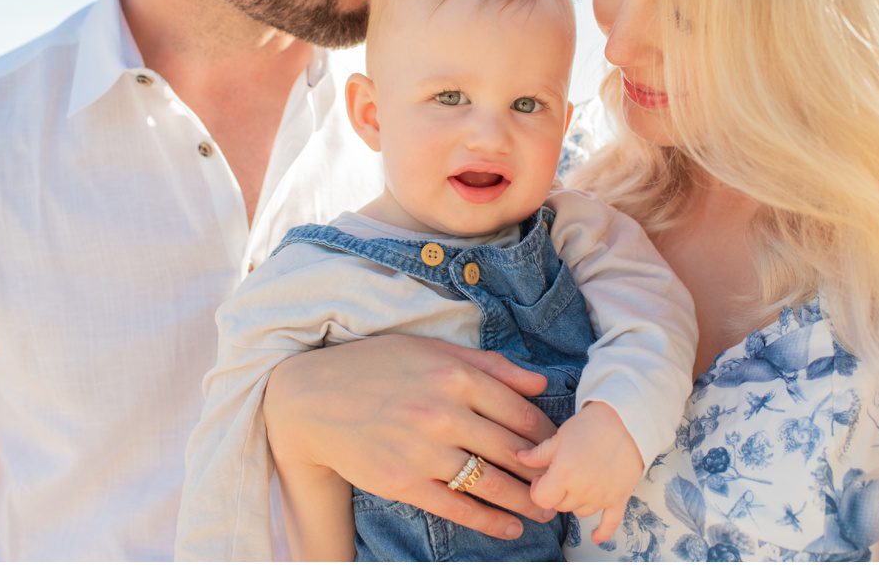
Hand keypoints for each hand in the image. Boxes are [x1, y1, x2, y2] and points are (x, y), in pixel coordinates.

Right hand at [263, 334, 559, 540]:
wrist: (313, 400)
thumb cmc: (376, 368)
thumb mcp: (432, 350)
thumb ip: (489, 365)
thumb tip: (539, 381)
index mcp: (456, 376)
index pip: (520, 411)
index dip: (548, 434)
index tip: (561, 447)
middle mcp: (444, 412)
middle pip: (512, 449)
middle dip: (545, 471)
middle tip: (566, 484)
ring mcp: (424, 450)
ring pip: (490, 481)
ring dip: (526, 501)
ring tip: (547, 510)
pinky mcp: (403, 481)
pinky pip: (457, 506)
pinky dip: (489, 521)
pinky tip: (510, 527)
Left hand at [517, 401, 643, 543]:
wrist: (628, 421)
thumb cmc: (591, 424)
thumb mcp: (559, 436)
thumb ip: (539, 453)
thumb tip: (519, 457)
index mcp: (564, 474)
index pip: (541, 499)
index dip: (537, 489)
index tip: (542, 477)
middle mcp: (582, 490)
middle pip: (560, 506)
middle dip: (556, 493)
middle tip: (560, 475)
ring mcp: (601, 497)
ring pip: (580, 512)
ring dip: (575, 502)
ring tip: (579, 482)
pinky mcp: (619, 498)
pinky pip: (610, 523)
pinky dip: (602, 532)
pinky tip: (595, 538)